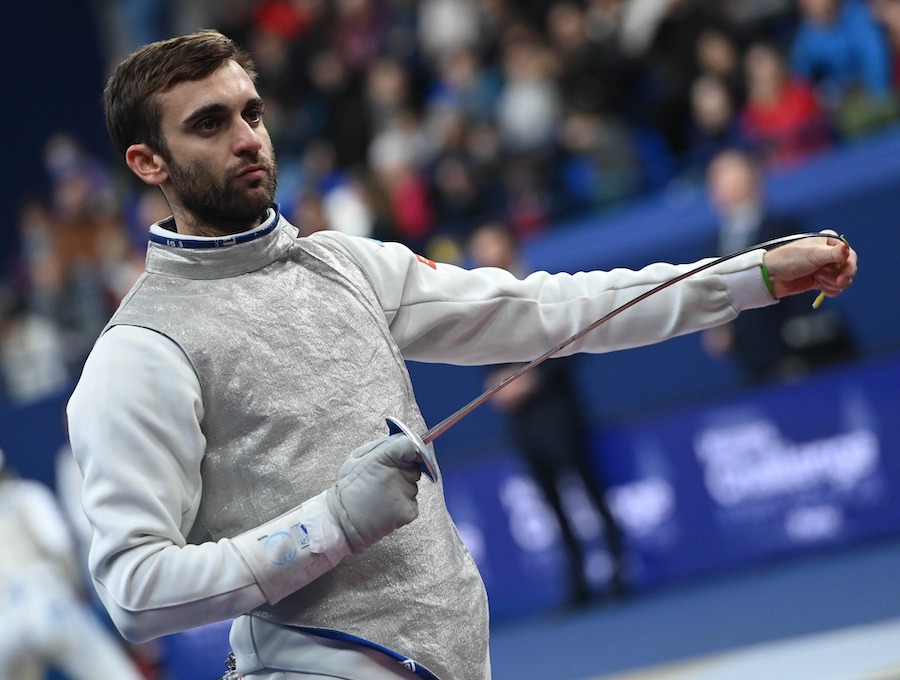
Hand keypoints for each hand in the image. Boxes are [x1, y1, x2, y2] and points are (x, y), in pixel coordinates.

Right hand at [325, 433, 421, 553]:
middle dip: (403, 472)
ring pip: (413, 486)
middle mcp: (397, 474)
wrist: (342, 522)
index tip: (405, 457)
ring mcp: (405, 493)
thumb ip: (380, 447)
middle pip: (414, 467)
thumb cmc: (349, 489)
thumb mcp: (356, 458)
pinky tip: (386, 509)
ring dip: (403, 490)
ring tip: (382, 497)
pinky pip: (413, 503)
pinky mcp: (409, 511)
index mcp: (384, 457)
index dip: (410, 451)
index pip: (410, 446)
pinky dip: (403, 506)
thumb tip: (402, 442)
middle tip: (384, 482)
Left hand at [763, 232, 856, 299]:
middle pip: (849, 268)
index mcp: (829, 242)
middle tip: (829, 279)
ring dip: (832, 283)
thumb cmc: (789, 259)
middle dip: (840, 276)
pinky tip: (819, 288)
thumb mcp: (812, 254)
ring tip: (816, 278)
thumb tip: (846, 249)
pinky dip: (830, 290)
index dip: (849, 265)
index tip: (843, 276)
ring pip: (843, 280)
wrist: (772, 276)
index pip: (850, 254)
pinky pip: (835, 288)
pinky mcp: (821, 281)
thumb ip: (832, 253)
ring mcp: (826, 268)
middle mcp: (830, 254)